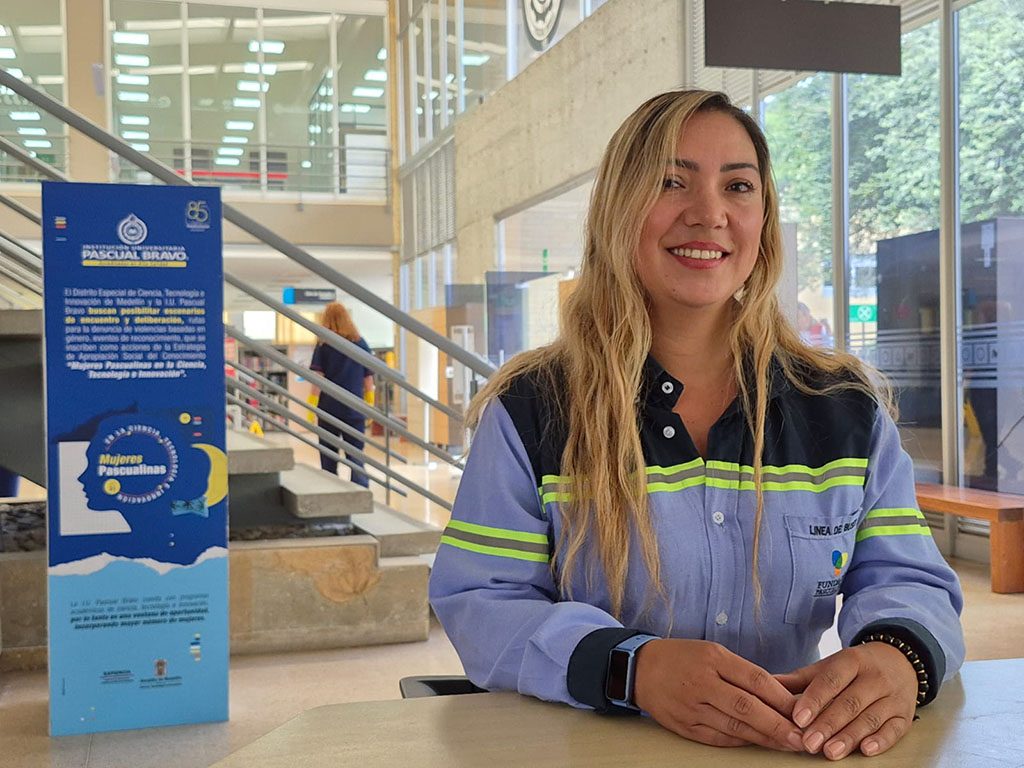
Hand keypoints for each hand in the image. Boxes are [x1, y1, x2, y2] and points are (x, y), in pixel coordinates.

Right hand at [633, 639, 803, 751]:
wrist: (640, 669)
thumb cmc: (682, 657)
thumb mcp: (712, 652)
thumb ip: (742, 672)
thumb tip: (779, 695)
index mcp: (713, 659)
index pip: (756, 679)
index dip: (782, 698)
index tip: (802, 711)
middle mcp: (702, 683)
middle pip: (747, 707)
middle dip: (778, 725)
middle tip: (801, 737)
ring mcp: (692, 707)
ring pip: (735, 727)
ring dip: (764, 738)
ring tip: (786, 743)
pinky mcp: (684, 726)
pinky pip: (719, 738)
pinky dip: (741, 741)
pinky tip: (757, 742)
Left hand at [774, 643, 918, 759]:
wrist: (898, 660)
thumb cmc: (854, 668)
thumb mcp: (828, 667)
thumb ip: (799, 679)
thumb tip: (765, 685)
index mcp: (852, 660)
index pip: (831, 680)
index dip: (814, 699)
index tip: (798, 718)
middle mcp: (874, 677)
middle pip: (850, 702)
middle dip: (828, 724)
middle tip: (809, 743)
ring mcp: (892, 696)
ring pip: (870, 718)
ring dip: (849, 737)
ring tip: (830, 752)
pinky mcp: (905, 715)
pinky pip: (894, 730)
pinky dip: (881, 741)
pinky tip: (865, 750)